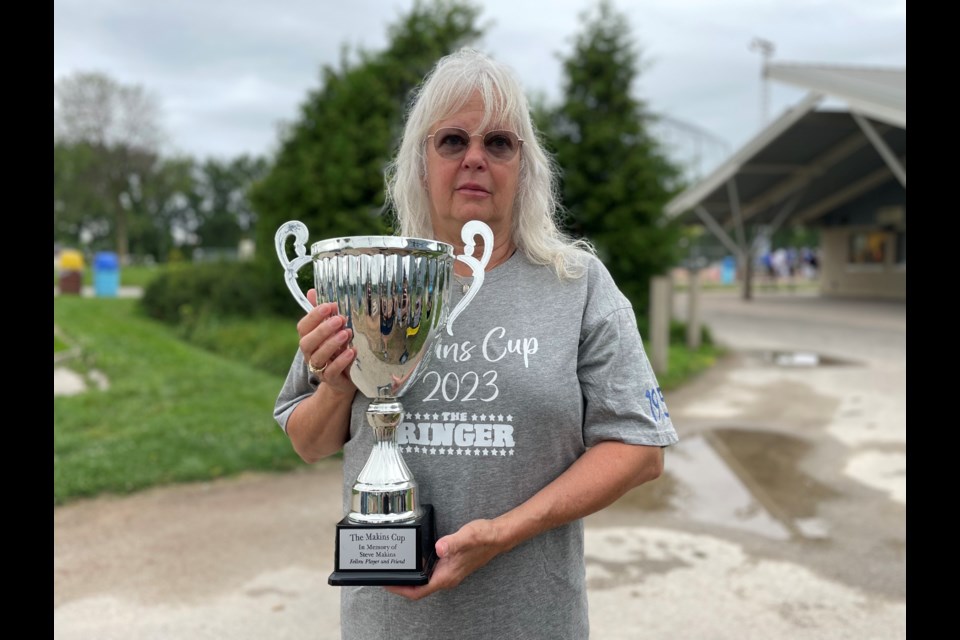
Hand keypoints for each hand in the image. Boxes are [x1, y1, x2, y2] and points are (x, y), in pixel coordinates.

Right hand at [298, 289, 355, 394]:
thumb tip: (312, 290)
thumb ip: (323, 313)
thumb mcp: (332, 329)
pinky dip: (341, 361)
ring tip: (347, 333)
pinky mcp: (330, 379)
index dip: (314, 316)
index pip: (303, 326)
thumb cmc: (337, 349)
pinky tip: (352, 351)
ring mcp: (318, 368)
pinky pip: (331, 372)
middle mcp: (310, 353)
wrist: (344, 379)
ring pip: (318, 357)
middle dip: (323, 330)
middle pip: (307, 342)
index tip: (330, 306)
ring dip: (332, 344)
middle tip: (340, 319)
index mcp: (308, 339)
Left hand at [384, 519, 503, 600]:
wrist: (498, 536)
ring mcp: (449, 572)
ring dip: (411, 576)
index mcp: (447, 576)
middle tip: (387, 574)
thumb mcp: (467, 536)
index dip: (401, 590)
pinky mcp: (450, 565)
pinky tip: (414, 557)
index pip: (419, 591)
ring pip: (425, 581)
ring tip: (397, 565)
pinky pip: (430, 572)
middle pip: (419, 589)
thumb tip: (439, 548)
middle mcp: (447, 577)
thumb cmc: (484, 538)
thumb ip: (453, 543)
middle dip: (402, 584)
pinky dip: (419, 568)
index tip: (388, 584)